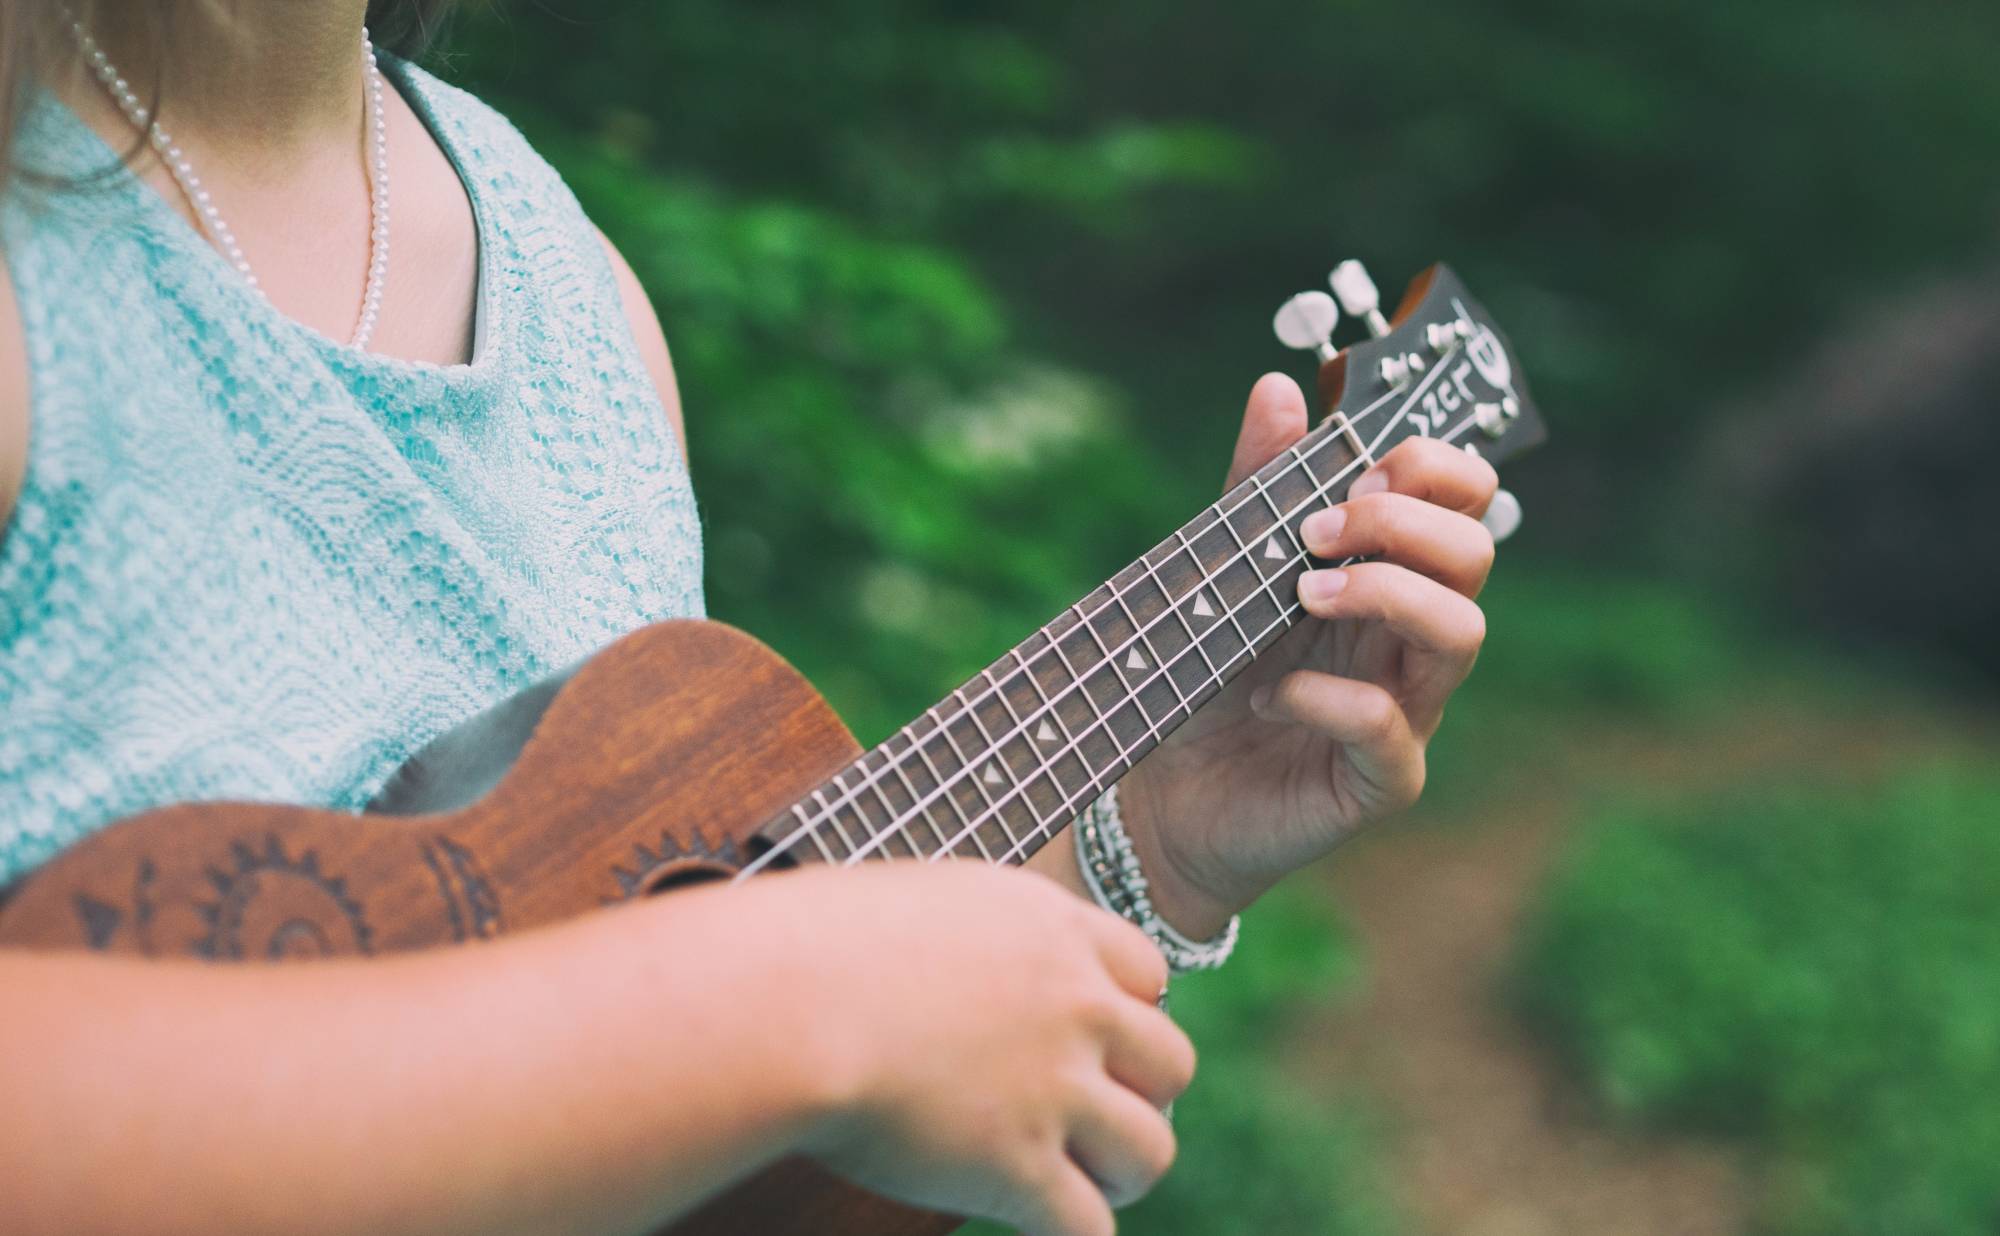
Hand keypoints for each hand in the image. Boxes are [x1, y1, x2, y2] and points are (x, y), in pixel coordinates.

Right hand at [794, 862, 1193, 1235]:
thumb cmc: (809, 946)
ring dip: (1119, 1174)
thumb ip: (969, 940)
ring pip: (1151, 1150)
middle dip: (1140, 1098)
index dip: (1124, 1015)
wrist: (782, 1003)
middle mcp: (1074, 1004)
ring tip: (1079, 1185)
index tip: (1090, 1045)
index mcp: (1050, 927)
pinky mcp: (1020, 1165)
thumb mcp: (918, 904)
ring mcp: (1055, 1087)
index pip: (1148, 974)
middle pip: (1172, 1062)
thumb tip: (956, 963)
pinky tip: (1036, 1229)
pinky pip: (1089, 1228)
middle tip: (1092, 1122)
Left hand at [1118, 372, 1497, 936]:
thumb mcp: (1219, 571)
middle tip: (1317, 530)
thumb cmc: (1200, 680)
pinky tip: (1269, 693)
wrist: (1159, 798)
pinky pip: (1390, 731)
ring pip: (1462, 635)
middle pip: (1477, 555)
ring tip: (1303, 595)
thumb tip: (1279, 387)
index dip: (1435, 469)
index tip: (1360, 468)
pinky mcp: (1377, 781)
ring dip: (1385, 594)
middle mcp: (1408, 640)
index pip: (1465, 503)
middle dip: (1403, 523)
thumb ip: (1255, 487)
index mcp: (1385, 575)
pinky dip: (1329, 698)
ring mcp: (1407, 712)